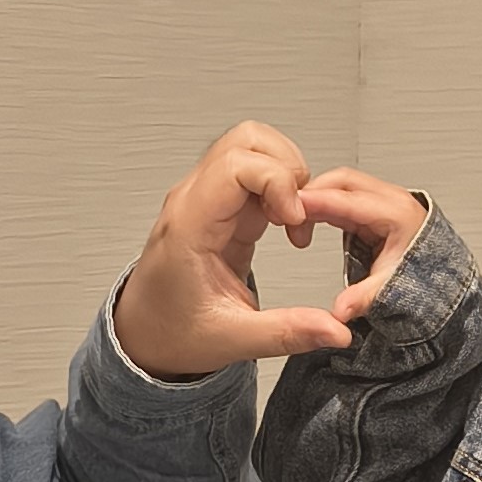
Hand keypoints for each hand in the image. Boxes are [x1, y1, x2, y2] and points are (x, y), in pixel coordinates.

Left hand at [113, 124, 365, 379]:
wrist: (145, 335)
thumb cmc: (172, 332)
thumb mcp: (232, 340)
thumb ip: (287, 332)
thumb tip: (336, 331)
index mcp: (188, 226)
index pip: (235, 164)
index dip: (277, 181)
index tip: (294, 219)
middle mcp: (194, 202)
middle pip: (246, 141)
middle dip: (287, 169)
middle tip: (299, 214)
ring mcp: (207, 200)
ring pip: (252, 149)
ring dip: (285, 175)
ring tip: (293, 219)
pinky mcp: (222, 207)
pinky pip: (255, 174)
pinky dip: (280, 190)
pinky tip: (285, 223)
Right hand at [293, 168, 429, 326]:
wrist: (441, 285)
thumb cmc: (424, 282)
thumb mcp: (391, 291)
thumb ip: (363, 299)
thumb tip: (340, 312)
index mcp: (397, 214)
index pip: (347, 199)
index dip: (314, 201)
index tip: (288, 206)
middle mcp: (391, 202)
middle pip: (341, 182)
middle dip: (312, 193)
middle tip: (285, 211)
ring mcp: (383, 202)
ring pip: (341, 185)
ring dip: (316, 198)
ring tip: (293, 218)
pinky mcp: (374, 209)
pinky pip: (343, 196)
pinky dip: (323, 204)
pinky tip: (308, 218)